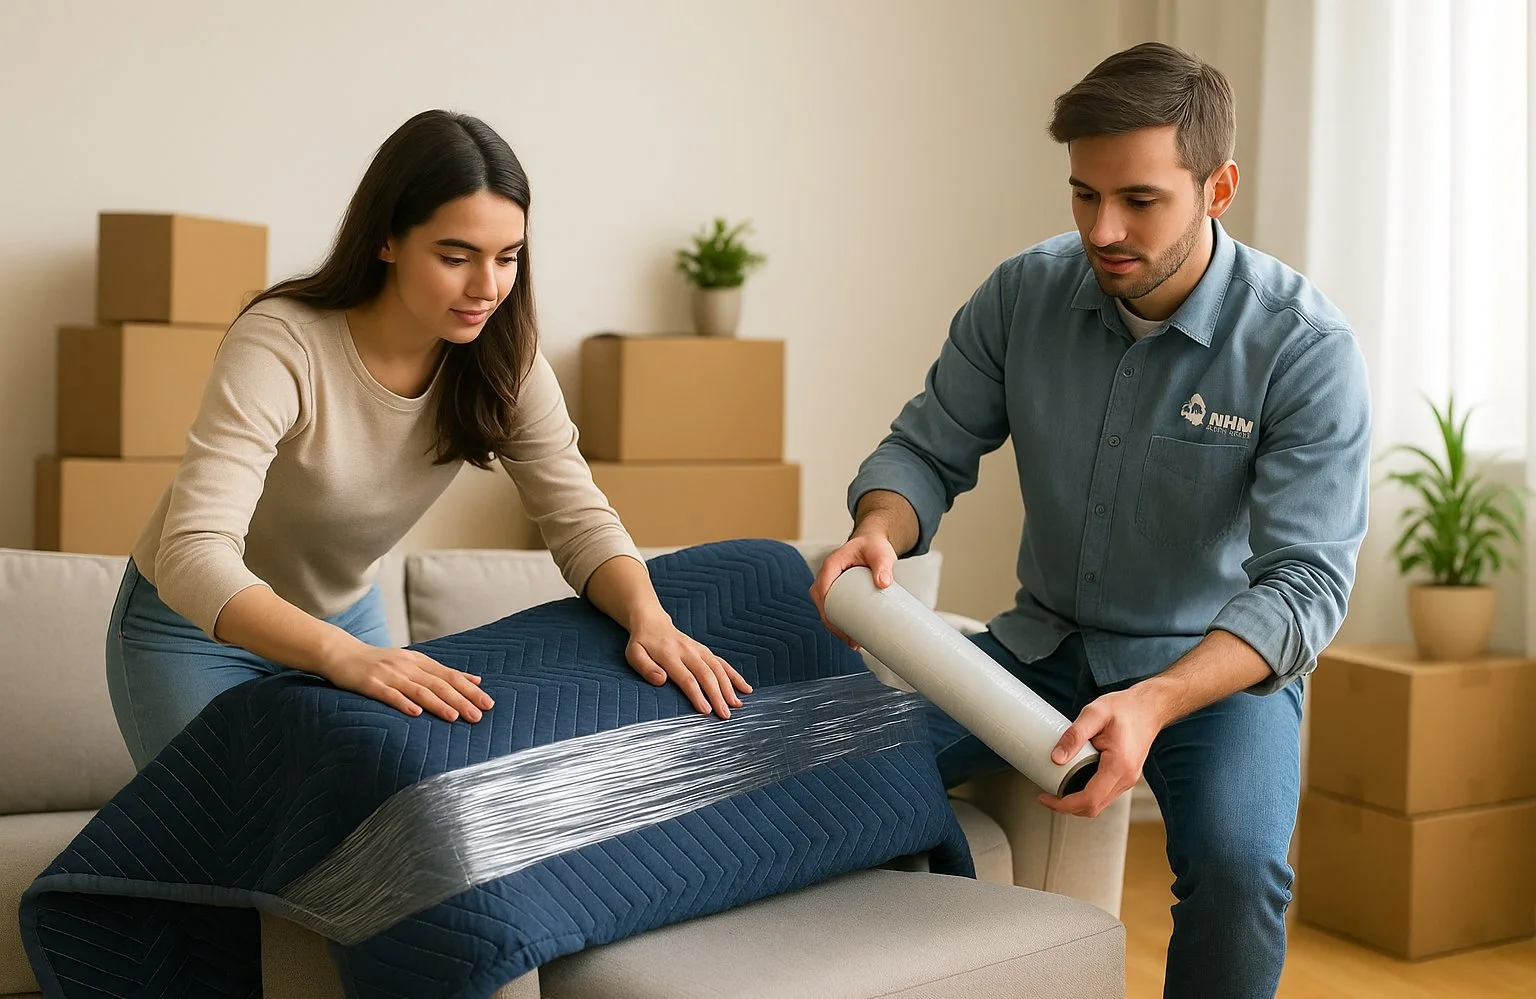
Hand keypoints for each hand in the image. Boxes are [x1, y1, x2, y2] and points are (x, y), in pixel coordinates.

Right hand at [319, 639, 493, 722]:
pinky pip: (389, 695)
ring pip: (418, 690)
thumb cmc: (381, 663)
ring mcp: (389, 675)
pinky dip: (403, 703)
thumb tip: (474, 680)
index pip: (450, 676)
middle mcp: (408, 666)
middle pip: (439, 684)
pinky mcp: (371, 684)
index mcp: (420, 662)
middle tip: (478, 715)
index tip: (488, 703)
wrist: (342, 654)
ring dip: (438, 704)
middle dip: (460, 700)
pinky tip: (416, 713)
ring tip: (454, 717)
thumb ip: (442, 672)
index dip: (470, 690)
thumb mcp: (414, 663)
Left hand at [626, 613, 752, 718]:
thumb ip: (646, 668)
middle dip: (718, 695)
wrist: (652, 622)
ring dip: (729, 687)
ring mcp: (699, 650)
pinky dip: (735, 675)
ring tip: (738, 705)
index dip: (697, 695)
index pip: (686, 678)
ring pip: (718, 668)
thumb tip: (661, 681)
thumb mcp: (634, 654)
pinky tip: (745, 688)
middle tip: (725, 715)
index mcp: (669, 655)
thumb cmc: (642, 644)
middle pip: (706, 675)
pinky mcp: (705, 650)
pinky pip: (722, 662)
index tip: (706, 711)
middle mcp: (688, 651)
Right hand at [808, 533, 898, 648]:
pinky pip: (832, 608)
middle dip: (832, 624)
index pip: (821, 590)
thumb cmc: (875, 546)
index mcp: (831, 565)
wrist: (873, 543)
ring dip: (835, 627)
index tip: (838, 626)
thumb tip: (884, 583)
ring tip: (853, 643)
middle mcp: (827, 575)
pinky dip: (838, 623)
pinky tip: (850, 637)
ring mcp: (831, 584)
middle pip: (822, 604)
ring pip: (826, 609)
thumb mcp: (880, 553)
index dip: (826, 610)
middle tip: (851, 641)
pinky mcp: (838, 591)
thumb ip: (883, 565)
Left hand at [1037, 686, 1162, 817]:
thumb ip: (1074, 735)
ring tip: (1056, 789)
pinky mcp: (1126, 776)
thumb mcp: (1094, 714)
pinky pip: (1104, 794)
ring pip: (1099, 803)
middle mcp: (1126, 777)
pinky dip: (1087, 794)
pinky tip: (1073, 782)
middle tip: (1046, 796)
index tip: (1045, 798)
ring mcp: (1128, 779)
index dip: (1064, 805)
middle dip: (1067, 807)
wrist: (1149, 707)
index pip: (1089, 799)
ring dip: (1077, 802)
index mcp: (1119, 765)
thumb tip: (1056, 758)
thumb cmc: (1125, 708)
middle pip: (1093, 807)